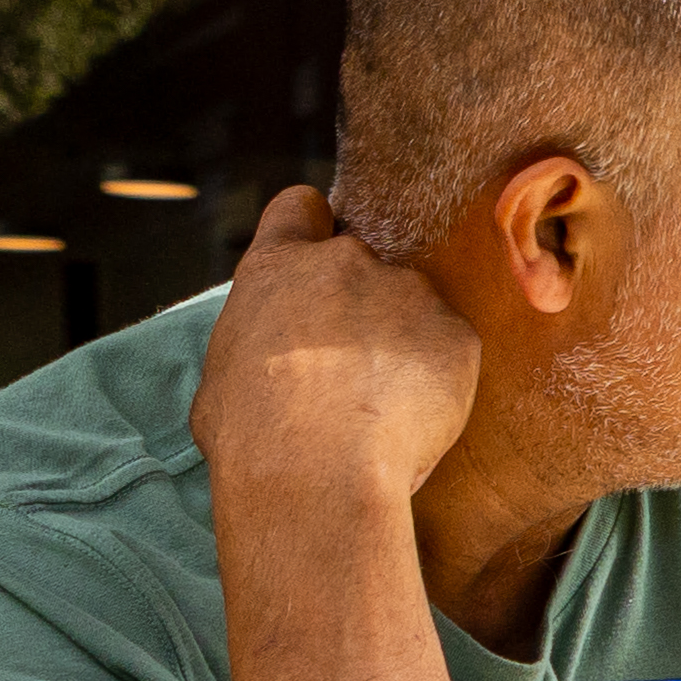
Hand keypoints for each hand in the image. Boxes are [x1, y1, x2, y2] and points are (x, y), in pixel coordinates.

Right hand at [190, 185, 482, 512]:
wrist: (315, 472)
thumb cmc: (252, 437)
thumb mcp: (223, 376)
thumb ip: (257, 342)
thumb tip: (269, 356)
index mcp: (278, 267)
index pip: (299, 208)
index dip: (308, 231)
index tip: (314, 262)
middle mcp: (346, 264)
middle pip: (360, 266)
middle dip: (358, 304)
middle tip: (346, 366)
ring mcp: (408, 292)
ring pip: (411, 308)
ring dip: (401, 341)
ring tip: (379, 404)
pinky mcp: (457, 333)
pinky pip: (449, 347)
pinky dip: (437, 377)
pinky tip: (411, 417)